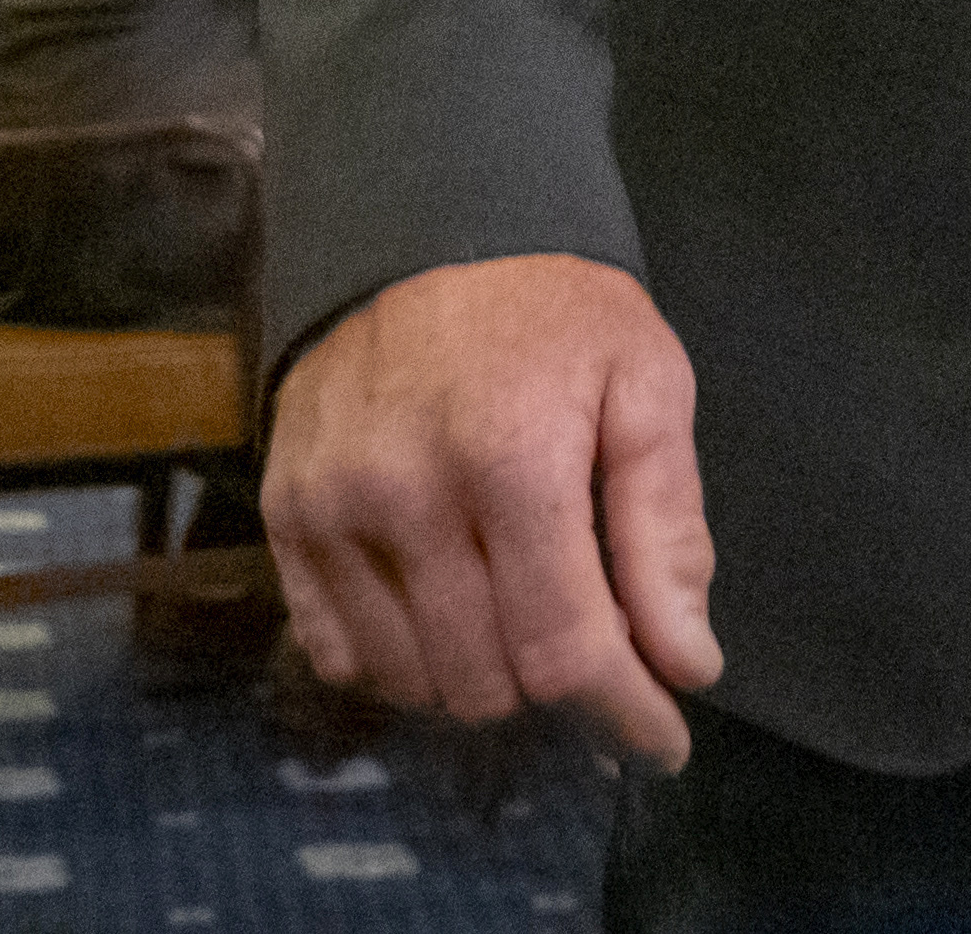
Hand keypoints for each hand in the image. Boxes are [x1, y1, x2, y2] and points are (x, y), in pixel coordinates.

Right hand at [269, 255, 721, 758]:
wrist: (420, 227)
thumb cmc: (553, 314)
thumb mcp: (648, 386)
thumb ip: (668, 531)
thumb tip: (686, 663)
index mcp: (514, 461)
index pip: (565, 650)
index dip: (623, 716)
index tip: (662, 744)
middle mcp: (407, 496)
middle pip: (487, 681)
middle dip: (556, 687)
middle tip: (589, 640)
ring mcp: (332, 512)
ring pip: (412, 682)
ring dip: (478, 677)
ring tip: (516, 614)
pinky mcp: (284, 518)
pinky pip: (338, 654)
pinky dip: (399, 660)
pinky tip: (442, 611)